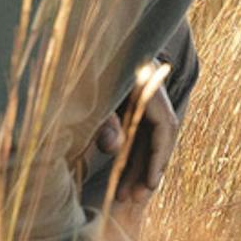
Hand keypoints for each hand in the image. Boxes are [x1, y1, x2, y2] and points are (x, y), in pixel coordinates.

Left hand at [94, 62, 177, 223]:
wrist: (74, 41)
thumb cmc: (78, 68)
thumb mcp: (89, 96)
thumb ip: (102, 121)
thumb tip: (114, 149)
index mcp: (146, 85)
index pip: (166, 126)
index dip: (159, 157)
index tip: (151, 184)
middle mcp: (149, 91)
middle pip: (157, 135)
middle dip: (147, 168)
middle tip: (134, 198)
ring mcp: (140, 96)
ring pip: (146, 135)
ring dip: (137, 164)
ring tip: (125, 195)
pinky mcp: (128, 101)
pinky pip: (136, 131)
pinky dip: (130, 152)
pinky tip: (123, 173)